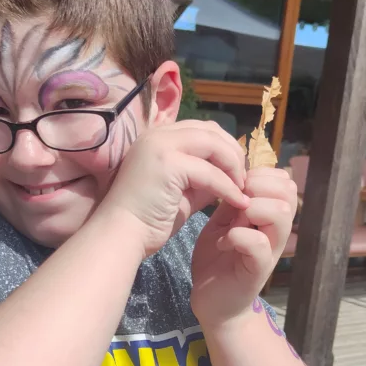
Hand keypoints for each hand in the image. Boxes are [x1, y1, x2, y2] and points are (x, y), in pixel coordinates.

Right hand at [99, 121, 247, 257]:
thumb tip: (229, 176)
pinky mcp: (167, 163)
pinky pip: (210, 172)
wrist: (119, 235)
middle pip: (210, 130)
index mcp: (156, 138)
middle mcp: (156, 135)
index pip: (200, 130)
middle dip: (233, 153)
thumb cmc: (146, 219)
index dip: (224, 147)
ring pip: (213, 144)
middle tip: (245, 179)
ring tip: (243, 189)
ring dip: (234, 167)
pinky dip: (228, 187)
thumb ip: (202, 178)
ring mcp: (160, 145)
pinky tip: (238, 202)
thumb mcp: (180, 191)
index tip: (237, 171)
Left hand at [191, 167, 297, 329]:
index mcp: (268, 217)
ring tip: (231, 222)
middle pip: (288, 192)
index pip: (285, 181)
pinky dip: (237, 236)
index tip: (236, 187)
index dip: (261, 175)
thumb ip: (231, 202)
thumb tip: (236, 176)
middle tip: (235, 201)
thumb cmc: (217, 262)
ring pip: (281, 213)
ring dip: (252, 209)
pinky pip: (259, 244)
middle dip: (258, 186)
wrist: (212, 303)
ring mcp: (270, 251)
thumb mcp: (221, 223)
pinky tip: (223, 243)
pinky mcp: (258, 270)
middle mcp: (275, 232)